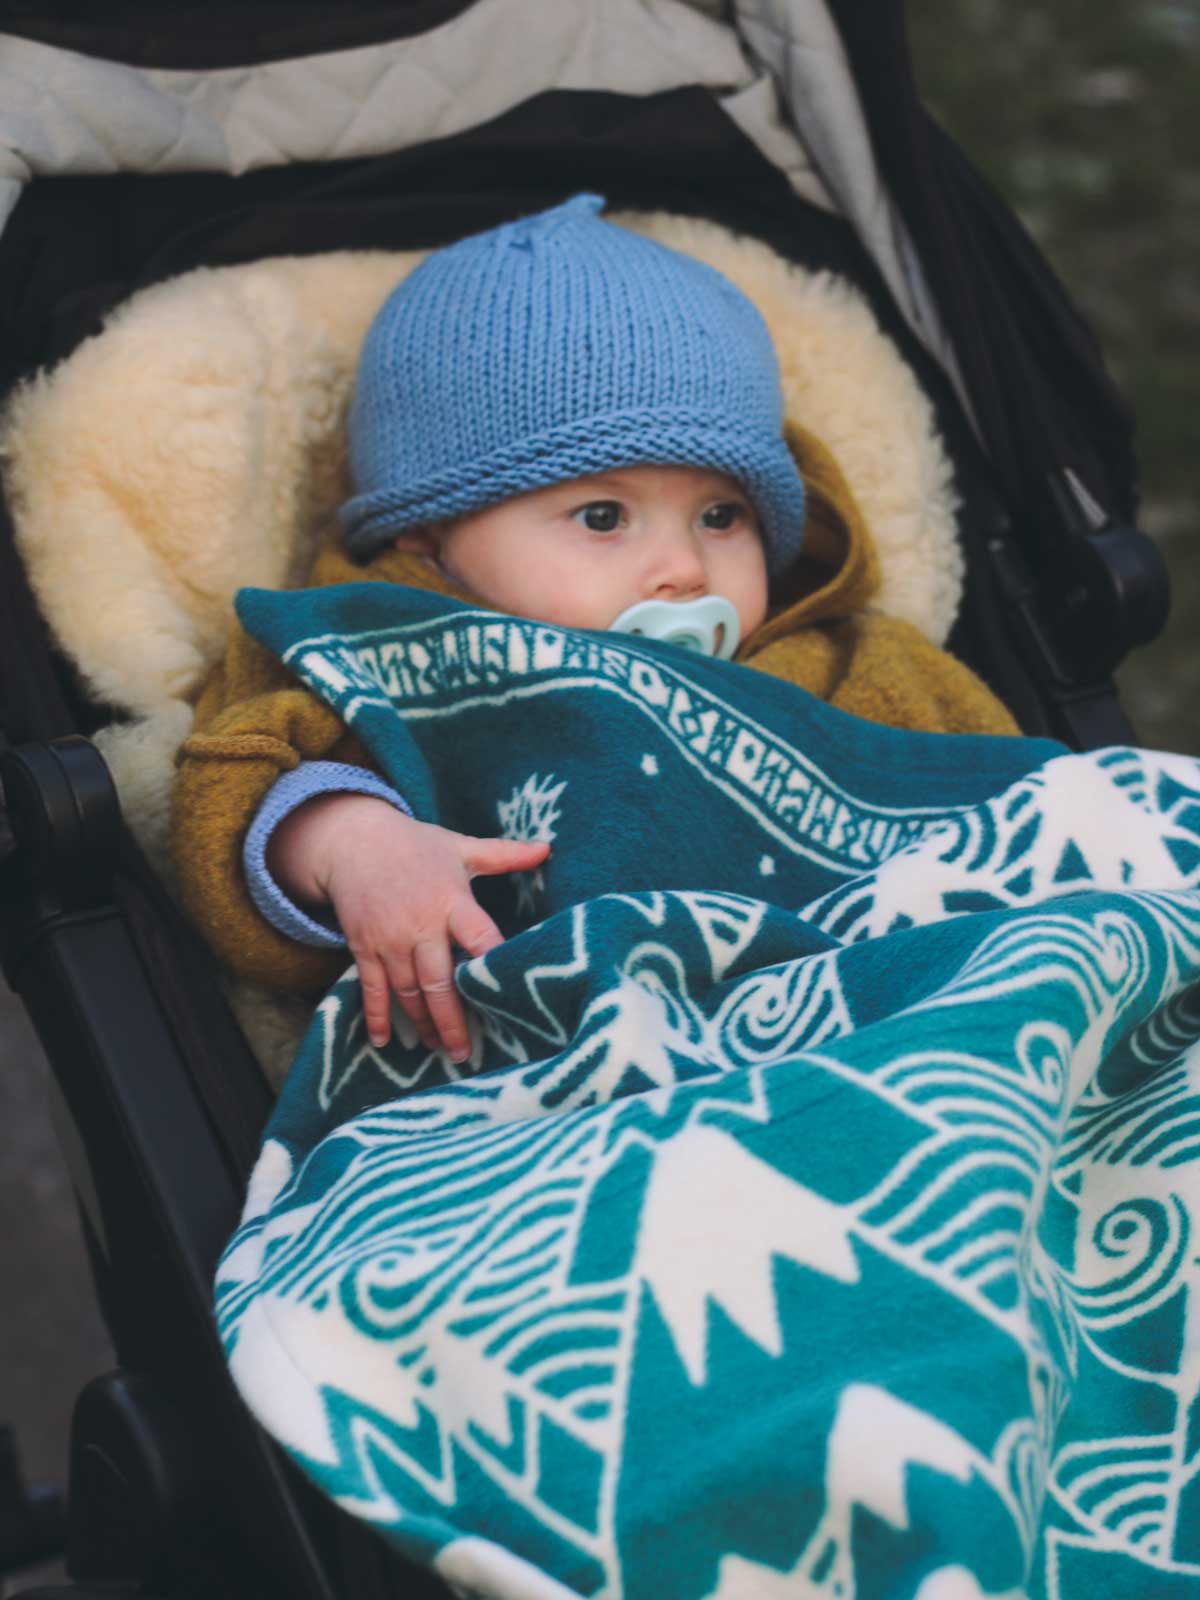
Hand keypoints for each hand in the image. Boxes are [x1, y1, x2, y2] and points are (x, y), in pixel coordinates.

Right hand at [267, 793, 549, 1059]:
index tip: (509, 996)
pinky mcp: (364, 947)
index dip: (492, 964)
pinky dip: (377, 1016)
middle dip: (453, 1020)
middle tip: (466, 1053)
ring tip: (439, 1048)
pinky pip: (371, 989)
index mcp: (451, 900)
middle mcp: (420, 925)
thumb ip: (505, 855)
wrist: (353, 839)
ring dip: (423, 1024)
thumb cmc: (415, 844)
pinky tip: (385, 1042)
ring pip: (408, 992)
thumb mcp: (460, 847)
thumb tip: (548, 848)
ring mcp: (389, 939)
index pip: (479, 937)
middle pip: (439, 981)